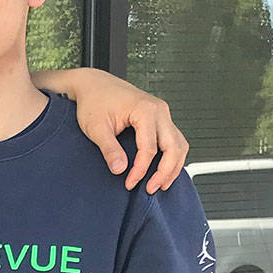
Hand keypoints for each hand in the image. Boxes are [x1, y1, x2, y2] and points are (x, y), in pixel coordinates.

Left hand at [35, 68, 188, 192]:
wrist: (93, 84)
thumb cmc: (94, 100)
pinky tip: (163, 169)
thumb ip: (109, 148)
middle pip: (174, 147)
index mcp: (145, 109)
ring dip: (173, 166)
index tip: (130, 182)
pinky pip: (174, 139)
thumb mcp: (95, 127)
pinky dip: (172, 156)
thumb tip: (120, 169)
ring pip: (179, 144)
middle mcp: (159, 110)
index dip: (141, 170)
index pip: (149, 148)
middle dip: (165, 172)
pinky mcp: (160, 117)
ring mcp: (162, 112)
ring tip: (160, 183)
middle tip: (152, 188)